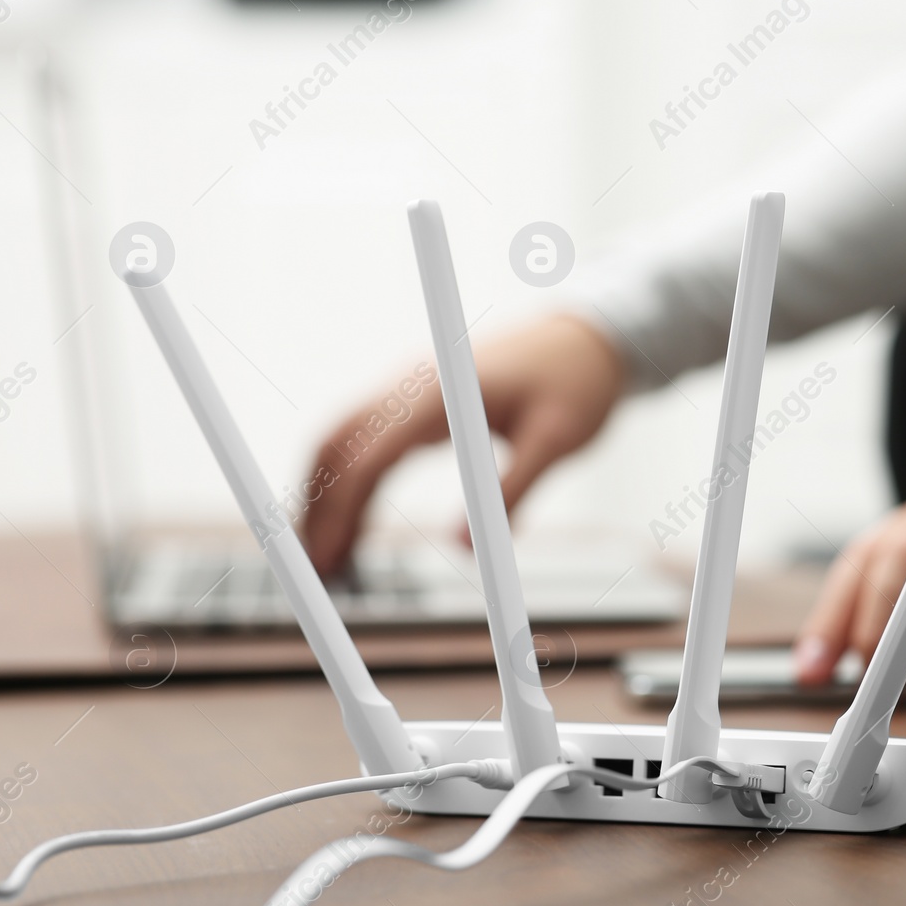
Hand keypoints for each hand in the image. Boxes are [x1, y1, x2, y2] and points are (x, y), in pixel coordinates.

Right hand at [300, 314, 623, 576]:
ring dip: (325, 493)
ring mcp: (410, 383)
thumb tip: (465, 549)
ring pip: (343, 438)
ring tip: (326, 557)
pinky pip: (366, 436)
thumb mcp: (557, 440)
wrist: (588, 335)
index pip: (370, 454)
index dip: (342, 511)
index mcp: (443, 391)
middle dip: (317, 506)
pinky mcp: (417, 394)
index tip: (331, 559)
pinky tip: (351, 522)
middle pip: (338, 443)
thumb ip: (512, 492)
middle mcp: (413, 380)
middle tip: (317, 570)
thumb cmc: (577, 381)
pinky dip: (348, 478)